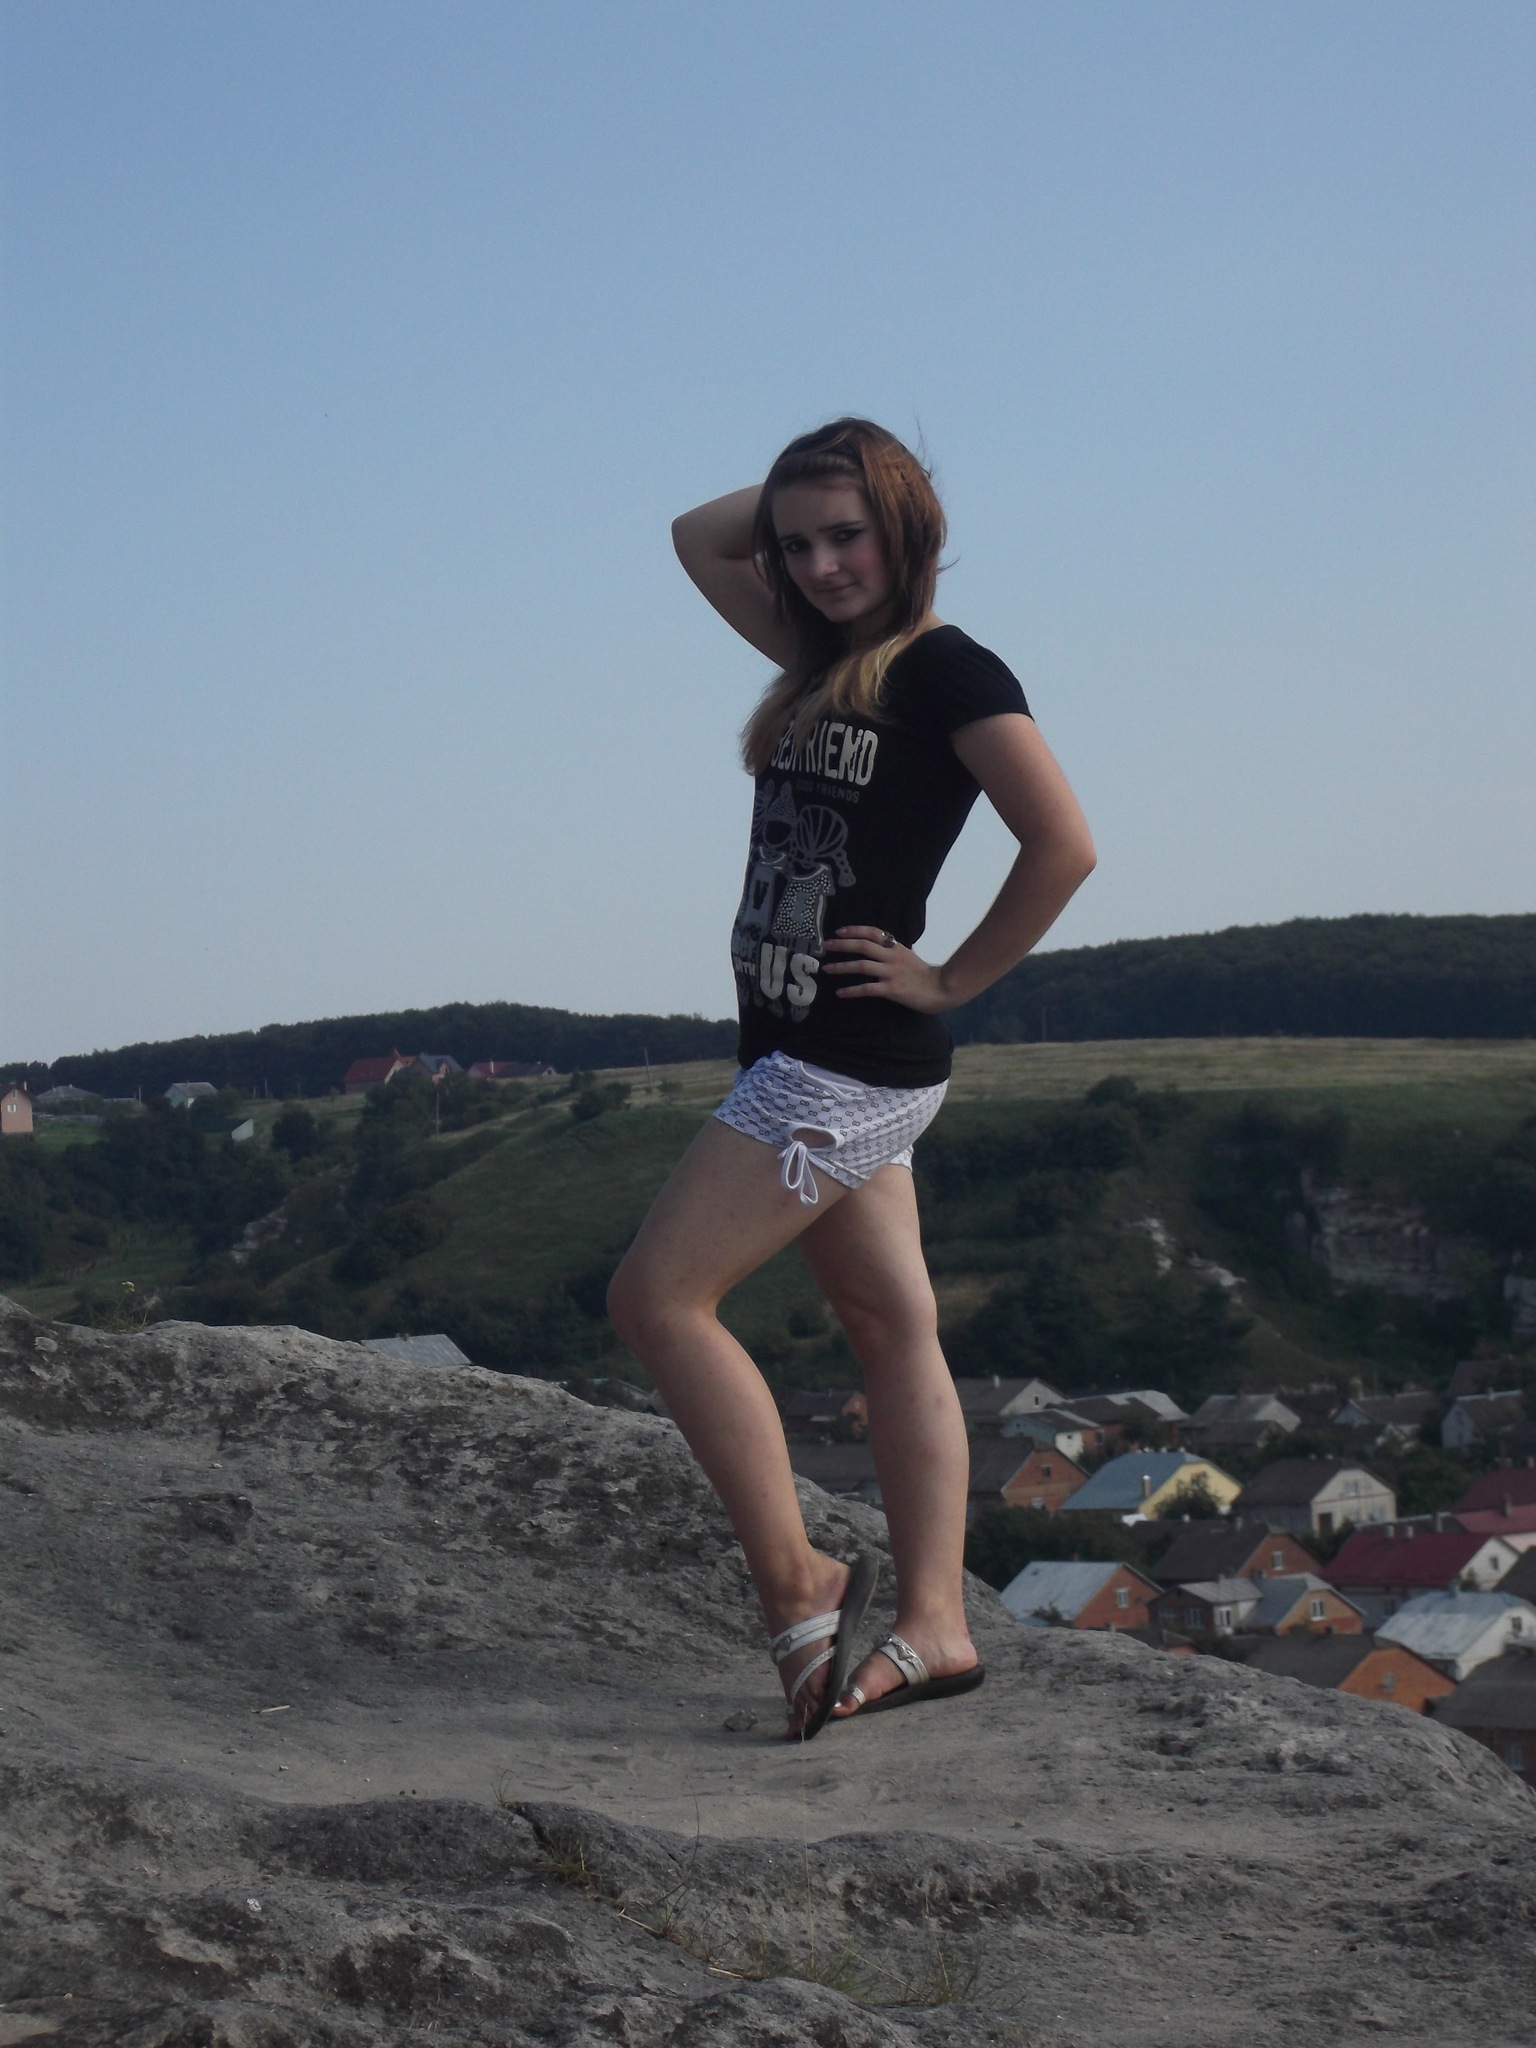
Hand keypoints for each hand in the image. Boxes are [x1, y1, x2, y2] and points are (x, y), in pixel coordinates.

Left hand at [822, 927, 953, 1013]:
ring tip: (827, 969)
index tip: (839, 931)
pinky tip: (840, 993)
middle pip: (863, 946)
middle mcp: (892, 957)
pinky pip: (867, 989)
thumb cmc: (924, 974)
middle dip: (842, 945)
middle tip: (825, 946)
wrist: (941, 988)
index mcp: (896, 947)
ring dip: (842, 967)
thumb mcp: (909, 955)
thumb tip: (882, 944)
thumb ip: (894, 950)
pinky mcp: (891, 989)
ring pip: (862, 966)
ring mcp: (891, 973)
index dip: (854, 930)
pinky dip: (852, 990)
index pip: (873, 932)